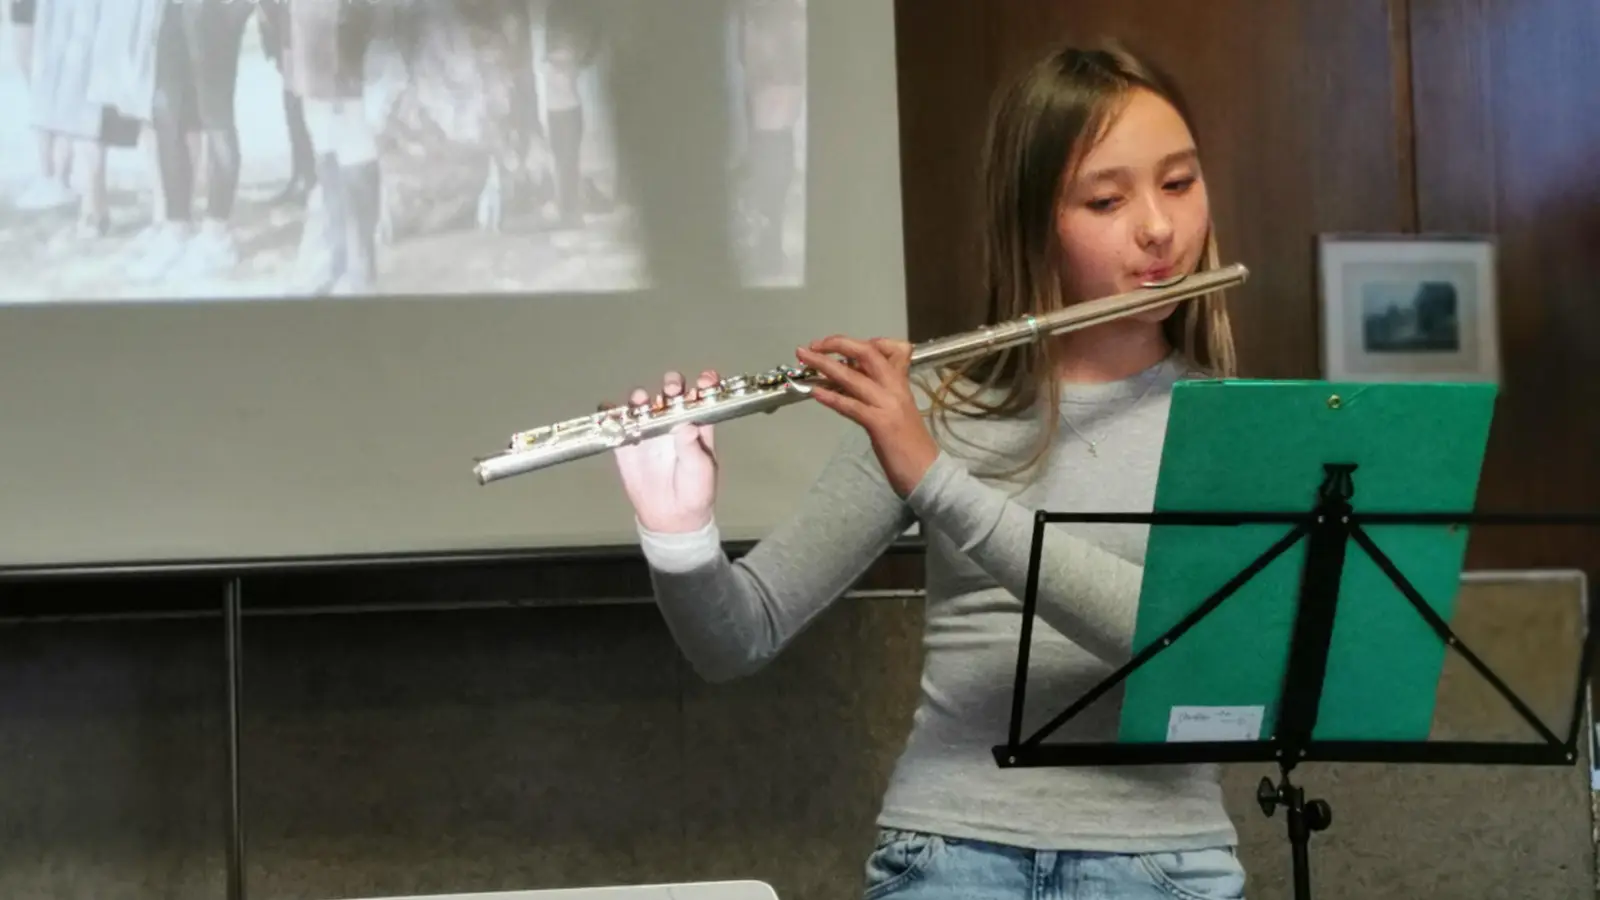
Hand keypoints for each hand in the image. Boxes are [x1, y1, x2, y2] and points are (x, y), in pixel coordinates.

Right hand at [611, 370, 719, 532]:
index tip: (705, 380)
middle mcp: (672, 420)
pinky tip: (609, 411)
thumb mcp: (700, 470)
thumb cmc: (695, 491)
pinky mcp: (626, 442)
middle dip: (672, 385)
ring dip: (641, 397)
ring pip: (643, 403)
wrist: (671, 517)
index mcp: (696, 424)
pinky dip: (609, 412)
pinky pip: (615, 422)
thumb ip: (692, 447)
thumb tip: (686, 425)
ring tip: (641, 401)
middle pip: (671, 393)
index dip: (704, 384)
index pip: (701, 397)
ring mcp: (648, 429)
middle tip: (671, 390)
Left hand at [797, 336, 939, 496]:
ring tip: (804, 358)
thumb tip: (855, 378)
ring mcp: (888, 405)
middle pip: (867, 353)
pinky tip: (815, 393)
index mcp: (901, 383)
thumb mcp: (898, 409)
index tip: (837, 346)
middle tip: (813, 345)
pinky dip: (832, 397)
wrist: (929, 472)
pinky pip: (852, 406)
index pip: (888, 348)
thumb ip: (881, 391)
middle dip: (837, 344)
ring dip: (824, 365)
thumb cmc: (911, 444)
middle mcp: (895, 388)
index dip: (860, 343)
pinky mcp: (880, 424)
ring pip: (853, 377)